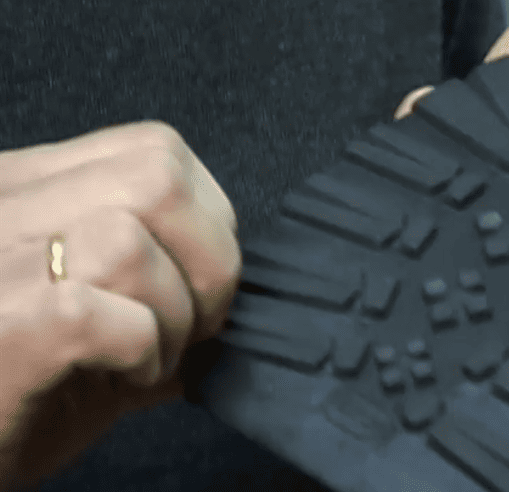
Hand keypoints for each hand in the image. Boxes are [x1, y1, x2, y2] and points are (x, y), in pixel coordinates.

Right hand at [0, 121, 241, 487]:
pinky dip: (138, 351)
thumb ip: (161, 292)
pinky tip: (124, 376)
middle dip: (210, 261)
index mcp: (31, 190)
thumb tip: (236, 300)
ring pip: (127, 240)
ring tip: (146, 358)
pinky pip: (90, 313)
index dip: (209, 219)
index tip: (201, 283)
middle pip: (157, 178)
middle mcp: (5, 207)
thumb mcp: (97, 322)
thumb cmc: (24, 384)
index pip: (156, 149)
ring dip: (172, 316)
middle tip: (192, 326)